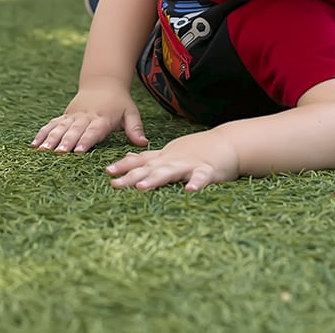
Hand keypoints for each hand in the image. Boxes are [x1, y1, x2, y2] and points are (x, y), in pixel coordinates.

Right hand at [31, 83, 148, 152]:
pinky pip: (52, 124)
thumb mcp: (131, 112)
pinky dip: (43, 133)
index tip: (79, 151)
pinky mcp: (65, 115)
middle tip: (58, 153)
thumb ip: (135, 128)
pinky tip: (34, 144)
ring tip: (42, 150)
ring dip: (51, 139)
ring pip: (60, 127)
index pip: (94, 131)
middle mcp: (86, 116)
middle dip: (66, 142)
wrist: (103, 82)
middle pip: (74, 130)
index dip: (86, 140)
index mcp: (102, 118)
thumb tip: (144, 143)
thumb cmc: (120, 102)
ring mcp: (73, 115)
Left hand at [105, 130, 238, 191]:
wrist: (226, 143)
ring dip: (155, 179)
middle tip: (114, 184)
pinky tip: (189, 191)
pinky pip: (201, 178)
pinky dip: (196, 183)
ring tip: (141, 187)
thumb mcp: (169, 152)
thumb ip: (149, 157)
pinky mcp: (207, 171)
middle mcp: (172, 160)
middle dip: (130, 177)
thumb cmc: (196, 150)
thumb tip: (127, 158)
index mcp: (164, 158)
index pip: (140, 161)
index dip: (123, 166)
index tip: (107, 172)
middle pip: (148, 169)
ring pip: (169, 172)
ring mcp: (189, 165)